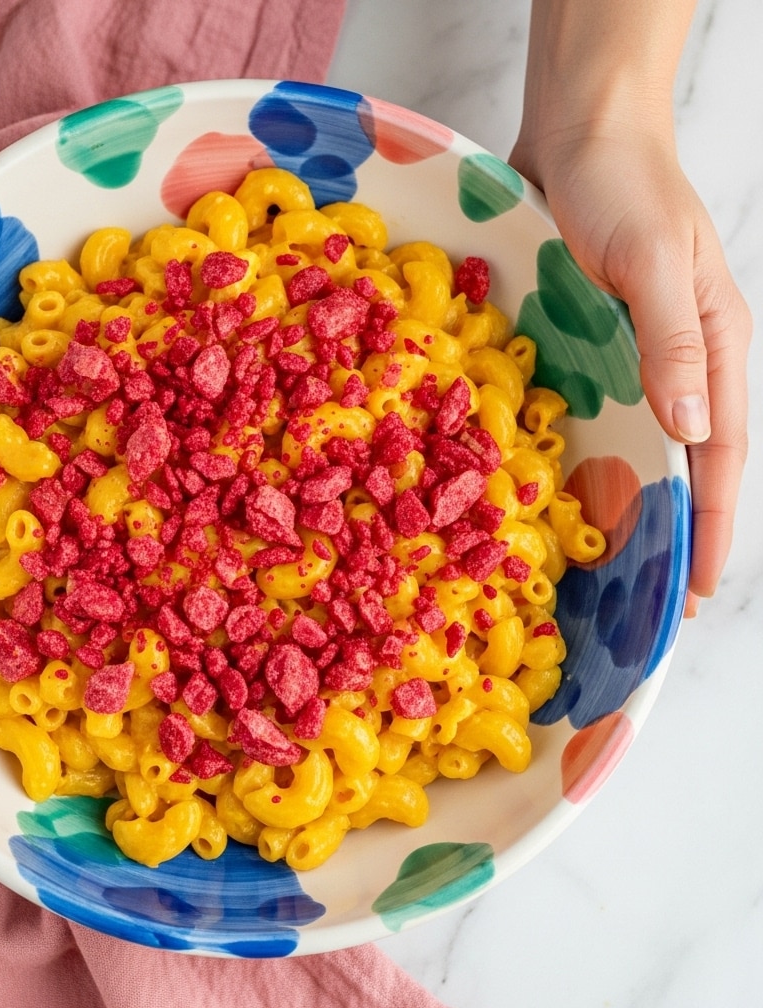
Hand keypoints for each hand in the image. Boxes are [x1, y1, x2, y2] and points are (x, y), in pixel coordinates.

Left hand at [510, 122, 751, 614]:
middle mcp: (675, 362)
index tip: (696, 593)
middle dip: (668, 532)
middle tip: (646, 603)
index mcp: (714, 348)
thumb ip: (672, 342)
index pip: (722, 456)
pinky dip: (576, 454)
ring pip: (631, 444)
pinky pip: (585, 412)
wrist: (578, 135)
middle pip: (679, 463)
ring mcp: (626, 356)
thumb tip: (692, 429)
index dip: (710, 527)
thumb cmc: (626, 186)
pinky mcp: (582, 344)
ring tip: (599, 566)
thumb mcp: (656, 260)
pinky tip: (552, 489)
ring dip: (620, 501)